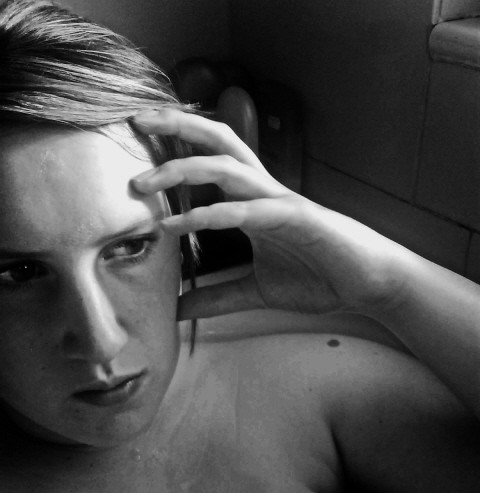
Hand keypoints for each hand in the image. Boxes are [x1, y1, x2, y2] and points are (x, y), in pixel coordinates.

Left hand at [132, 109, 408, 319]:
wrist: (367, 285)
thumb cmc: (318, 279)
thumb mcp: (255, 292)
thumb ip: (217, 297)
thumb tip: (178, 309)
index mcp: (253, 200)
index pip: (212, 158)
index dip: (179, 143)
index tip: (139, 143)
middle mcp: (263, 191)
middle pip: (218, 139)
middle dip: (176, 124)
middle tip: (134, 121)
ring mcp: (279, 201)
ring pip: (226, 166)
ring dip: (181, 168)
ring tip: (140, 183)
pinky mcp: (295, 219)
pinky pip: (246, 210)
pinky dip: (210, 214)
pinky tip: (177, 225)